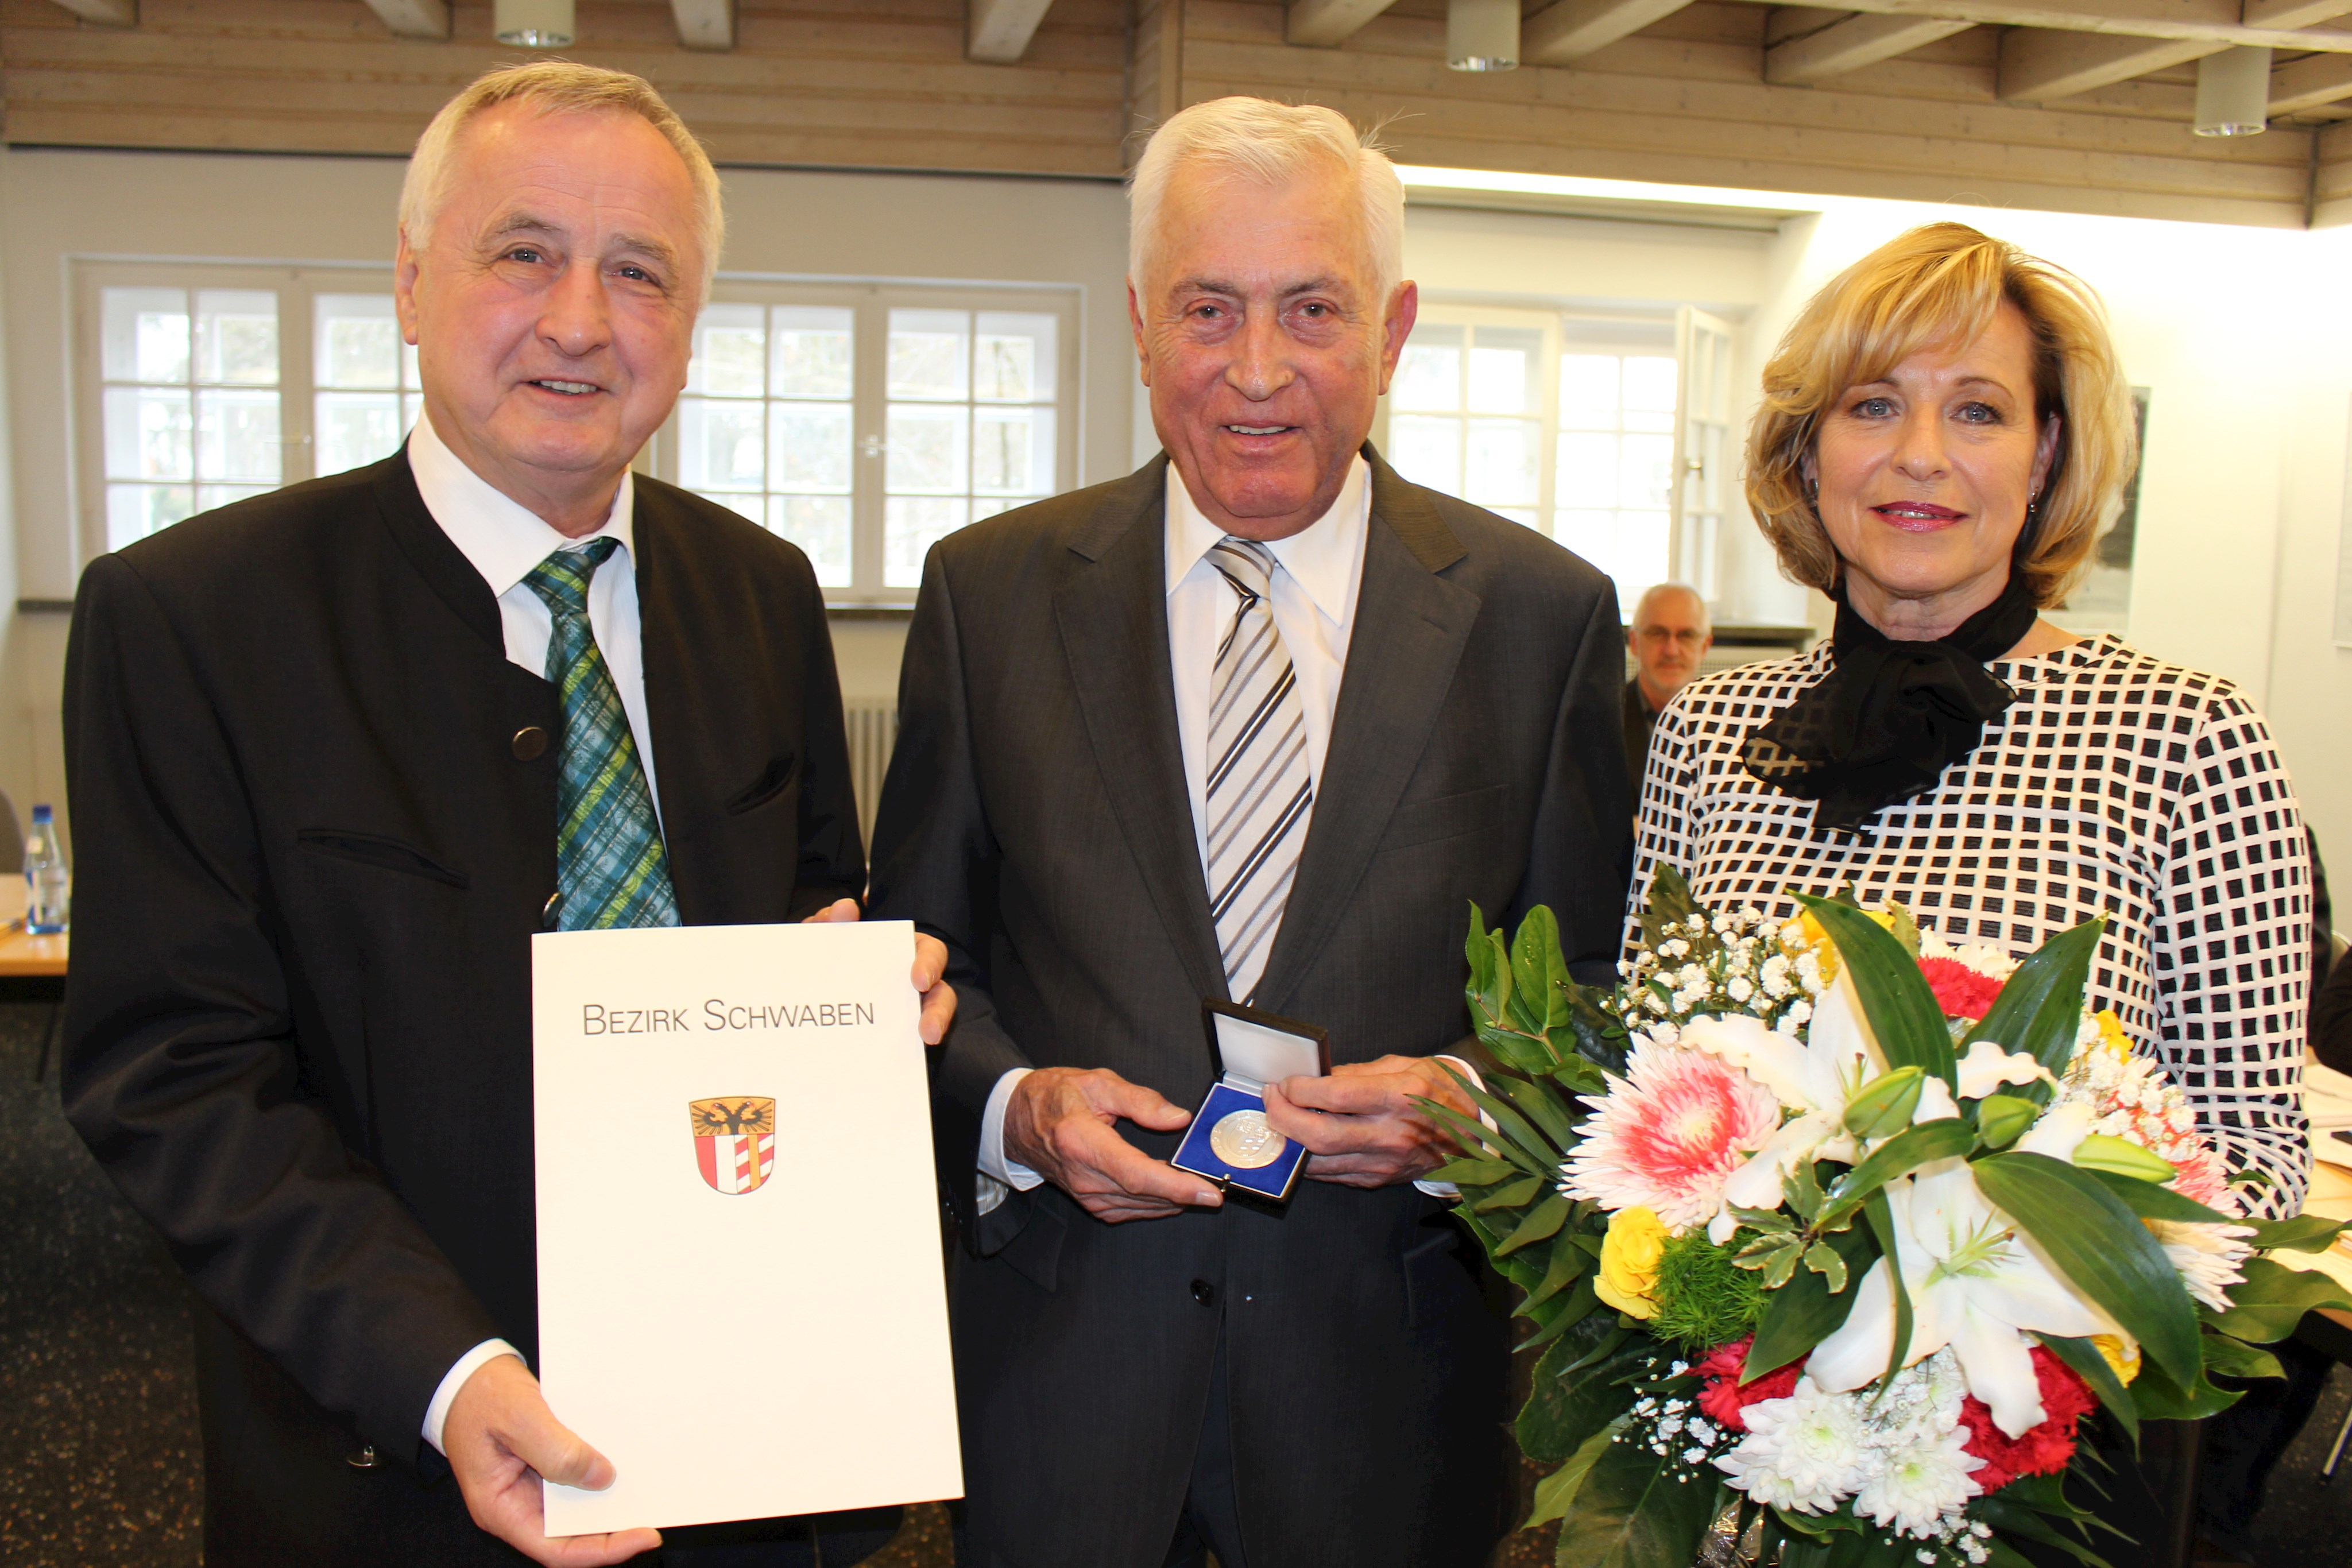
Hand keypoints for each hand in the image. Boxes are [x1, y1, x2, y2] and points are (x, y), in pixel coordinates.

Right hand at [442, 1354, 658, 1564]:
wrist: (465, 1374)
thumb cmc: (479, 1397)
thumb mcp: (518, 1418)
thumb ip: (556, 1451)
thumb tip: (601, 1477)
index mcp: (501, 1509)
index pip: (556, 1550)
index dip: (603, 1549)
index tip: (644, 1535)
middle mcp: (517, 1506)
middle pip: (570, 1533)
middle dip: (612, 1526)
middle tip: (654, 1508)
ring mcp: (530, 1487)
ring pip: (576, 1507)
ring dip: (608, 1499)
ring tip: (645, 1486)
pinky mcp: (542, 1466)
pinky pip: (574, 1478)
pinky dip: (598, 1471)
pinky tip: (623, 1460)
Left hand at [802, 898, 957, 1044]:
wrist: (796, 1001)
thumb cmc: (819, 960)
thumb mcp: (818, 940)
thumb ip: (828, 923)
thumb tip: (846, 909)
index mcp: (900, 954)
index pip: (928, 953)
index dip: (929, 964)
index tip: (918, 980)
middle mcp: (909, 985)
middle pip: (940, 994)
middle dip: (939, 1009)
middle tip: (928, 1028)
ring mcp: (904, 1015)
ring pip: (933, 1022)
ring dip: (932, 1030)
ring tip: (927, 1043)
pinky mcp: (893, 1042)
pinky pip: (905, 1051)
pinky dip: (903, 1055)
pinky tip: (891, 1062)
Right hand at [1004, 1066, 1223, 1222]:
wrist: (1015, 1119)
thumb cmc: (1054, 1096)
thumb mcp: (1097, 1082)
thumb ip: (1140, 1100)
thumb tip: (1178, 1118)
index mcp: (1082, 1142)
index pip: (1138, 1174)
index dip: (1176, 1187)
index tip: (1208, 1192)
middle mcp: (1082, 1175)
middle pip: (1143, 1196)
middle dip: (1185, 1195)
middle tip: (1215, 1187)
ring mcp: (1083, 1193)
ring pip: (1138, 1207)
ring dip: (1172, 1202)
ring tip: (1198, 1190)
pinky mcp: (1087, 1201)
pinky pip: (1127, 1211)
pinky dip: (1153, 1206)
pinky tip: (1170, 1196)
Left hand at [1262, 1055, 1476, 1188]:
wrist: (1475, 1135)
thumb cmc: (1440, 1092)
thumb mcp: (1406, 1065)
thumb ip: (1358, 1072)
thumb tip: (1317, 1076)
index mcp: (1399, 1097)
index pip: (1335, 1096)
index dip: (1299, 1090)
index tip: (1284, 1083)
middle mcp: (1391, 1134)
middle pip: (1320, 1135)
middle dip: (1282, 1118)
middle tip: (1271, 1102)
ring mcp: (1384, 1163)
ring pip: (1320, 1162)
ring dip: (1290, 1143)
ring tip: (1279, 1122)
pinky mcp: (1379, 1180)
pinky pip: (1333, 1175)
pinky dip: (1310, 1159)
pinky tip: (1301, 1143)